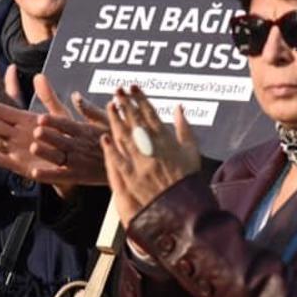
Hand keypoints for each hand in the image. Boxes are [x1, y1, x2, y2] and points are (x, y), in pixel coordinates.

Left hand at [28, 76, 108, 187]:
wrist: (128, 163)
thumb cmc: (116, 139)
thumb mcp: (106, 120)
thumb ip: (88, 109)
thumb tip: (75, 95)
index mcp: (84, 131)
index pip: (66, 125)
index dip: (54, 121)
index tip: (41, 117)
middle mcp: (79, 146)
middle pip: (61, 140)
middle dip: (49, 135)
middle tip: (36, 131)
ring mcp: (78, 162)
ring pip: (59, 157)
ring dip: (47, 153)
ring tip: (34, 148)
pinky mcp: (78, 176)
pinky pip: (61, 176)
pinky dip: (48, 175)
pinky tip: (35, 173)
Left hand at [100, 86, 201, 226]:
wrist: (184, 209)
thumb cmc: (188, 180)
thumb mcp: (192, 151)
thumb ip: (185, 128)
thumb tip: (179, 108)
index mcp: (167, 141)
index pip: (150, 114)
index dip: (140, 99)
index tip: (133, 87)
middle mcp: (152, 149)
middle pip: (135, 121)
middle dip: (125, 103)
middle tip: (117, 90)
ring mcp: (139, 163)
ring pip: (124, 136)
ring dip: (115, 120)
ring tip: (110, 106)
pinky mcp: (131, 178)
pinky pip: (118, 161)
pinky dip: (110, 149)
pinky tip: (104, 137)